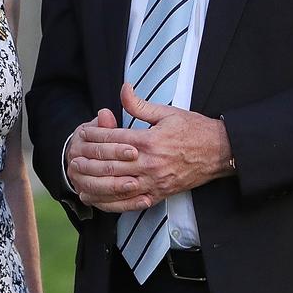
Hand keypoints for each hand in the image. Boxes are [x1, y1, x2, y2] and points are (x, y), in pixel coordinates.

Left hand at [70, 83, 234, 211]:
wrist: (220, 151)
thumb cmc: (194, 129)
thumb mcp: (167, 112)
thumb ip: (140, 105)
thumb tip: (123, 88)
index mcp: (150, 141)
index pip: (113, 140)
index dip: (95, 137)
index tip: (82, 134)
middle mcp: (149, 164)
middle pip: (110, 165)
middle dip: (89, 162)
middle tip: (72, 160)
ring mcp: (154, 182)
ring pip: (116, 187)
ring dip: (94, 184)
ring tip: (78, 180)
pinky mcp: (159, 194)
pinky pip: (130, 203)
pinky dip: (110, 204)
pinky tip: (97, 200)